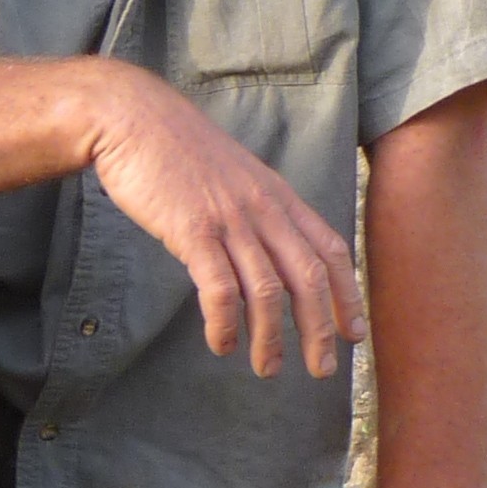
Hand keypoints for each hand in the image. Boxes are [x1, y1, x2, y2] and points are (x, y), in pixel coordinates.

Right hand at [73, 64, 363, 378]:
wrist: (133, 118)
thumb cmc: (175, 150)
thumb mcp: (232, 175)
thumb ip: (253, 209)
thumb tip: (262, 250)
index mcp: (276, 195)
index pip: (330, 249)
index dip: (346, 295)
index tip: (353, 333)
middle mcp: (263, 208)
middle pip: (308, 277)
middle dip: (320, 329)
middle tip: (322, 369)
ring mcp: (229, 219)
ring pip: (267, 290)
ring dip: (270, 338)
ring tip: (266, 368)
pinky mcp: (193, 230)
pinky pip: (220, 288)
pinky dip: (225, 323)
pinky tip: (222, 344)